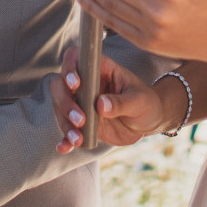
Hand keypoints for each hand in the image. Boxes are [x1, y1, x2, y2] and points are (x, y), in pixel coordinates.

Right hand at [46, 43, 172, 152]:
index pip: (75, 58)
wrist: (147, 122)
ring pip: (60, 109)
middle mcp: (85, 84)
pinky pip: (67, 129)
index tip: (76, 84)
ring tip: (79, 139)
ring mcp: (81, 103)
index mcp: (99, 69)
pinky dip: (64, 139)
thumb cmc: (145, 103)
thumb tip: (101, 104)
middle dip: (65, 103)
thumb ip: (121, 102)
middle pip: (60, 85)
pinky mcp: (81, 123)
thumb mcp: (139, 101)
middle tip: (80, 120)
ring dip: (65, 124)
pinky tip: (65, 147)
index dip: (69, 68)